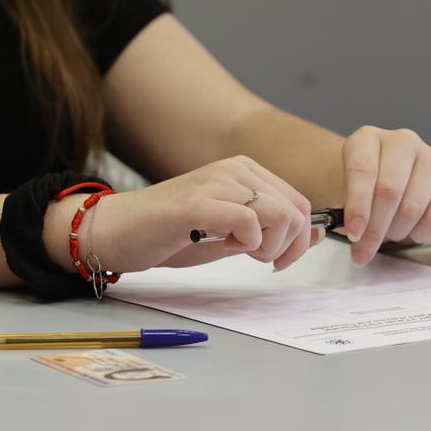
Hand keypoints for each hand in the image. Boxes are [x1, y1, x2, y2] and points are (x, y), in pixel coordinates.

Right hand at [46, 156, 317, 274]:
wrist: (116, 231)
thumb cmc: (169, 234)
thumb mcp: (229, 232)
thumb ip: (267, 230)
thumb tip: (314, 234)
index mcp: (244, 172)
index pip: (300, 202)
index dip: (301, 239)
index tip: (278, 260)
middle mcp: (234, 170)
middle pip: (297, 210)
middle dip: (289, 246)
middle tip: (260, 260)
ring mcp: (216, 183)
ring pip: (279, 214)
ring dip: (268, 246)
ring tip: (239, 251)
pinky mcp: (198, 204)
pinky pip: (248, 221)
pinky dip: (247, 243)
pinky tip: (224, 246)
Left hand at [339, 126, 430, 265]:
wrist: (390, 182)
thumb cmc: (367, 188)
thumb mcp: (346, 194)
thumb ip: (346, 212)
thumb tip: (351, 230)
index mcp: (368, 139)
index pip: (363, 170)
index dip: (358, 206)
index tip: (354, 233)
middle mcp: (402, 142)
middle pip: (389, 190)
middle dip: (376, 228)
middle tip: (365, 250)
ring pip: (413, 206)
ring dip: (397, 231)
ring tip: (389, 234)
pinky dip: (422, 232)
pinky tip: (412, 232)